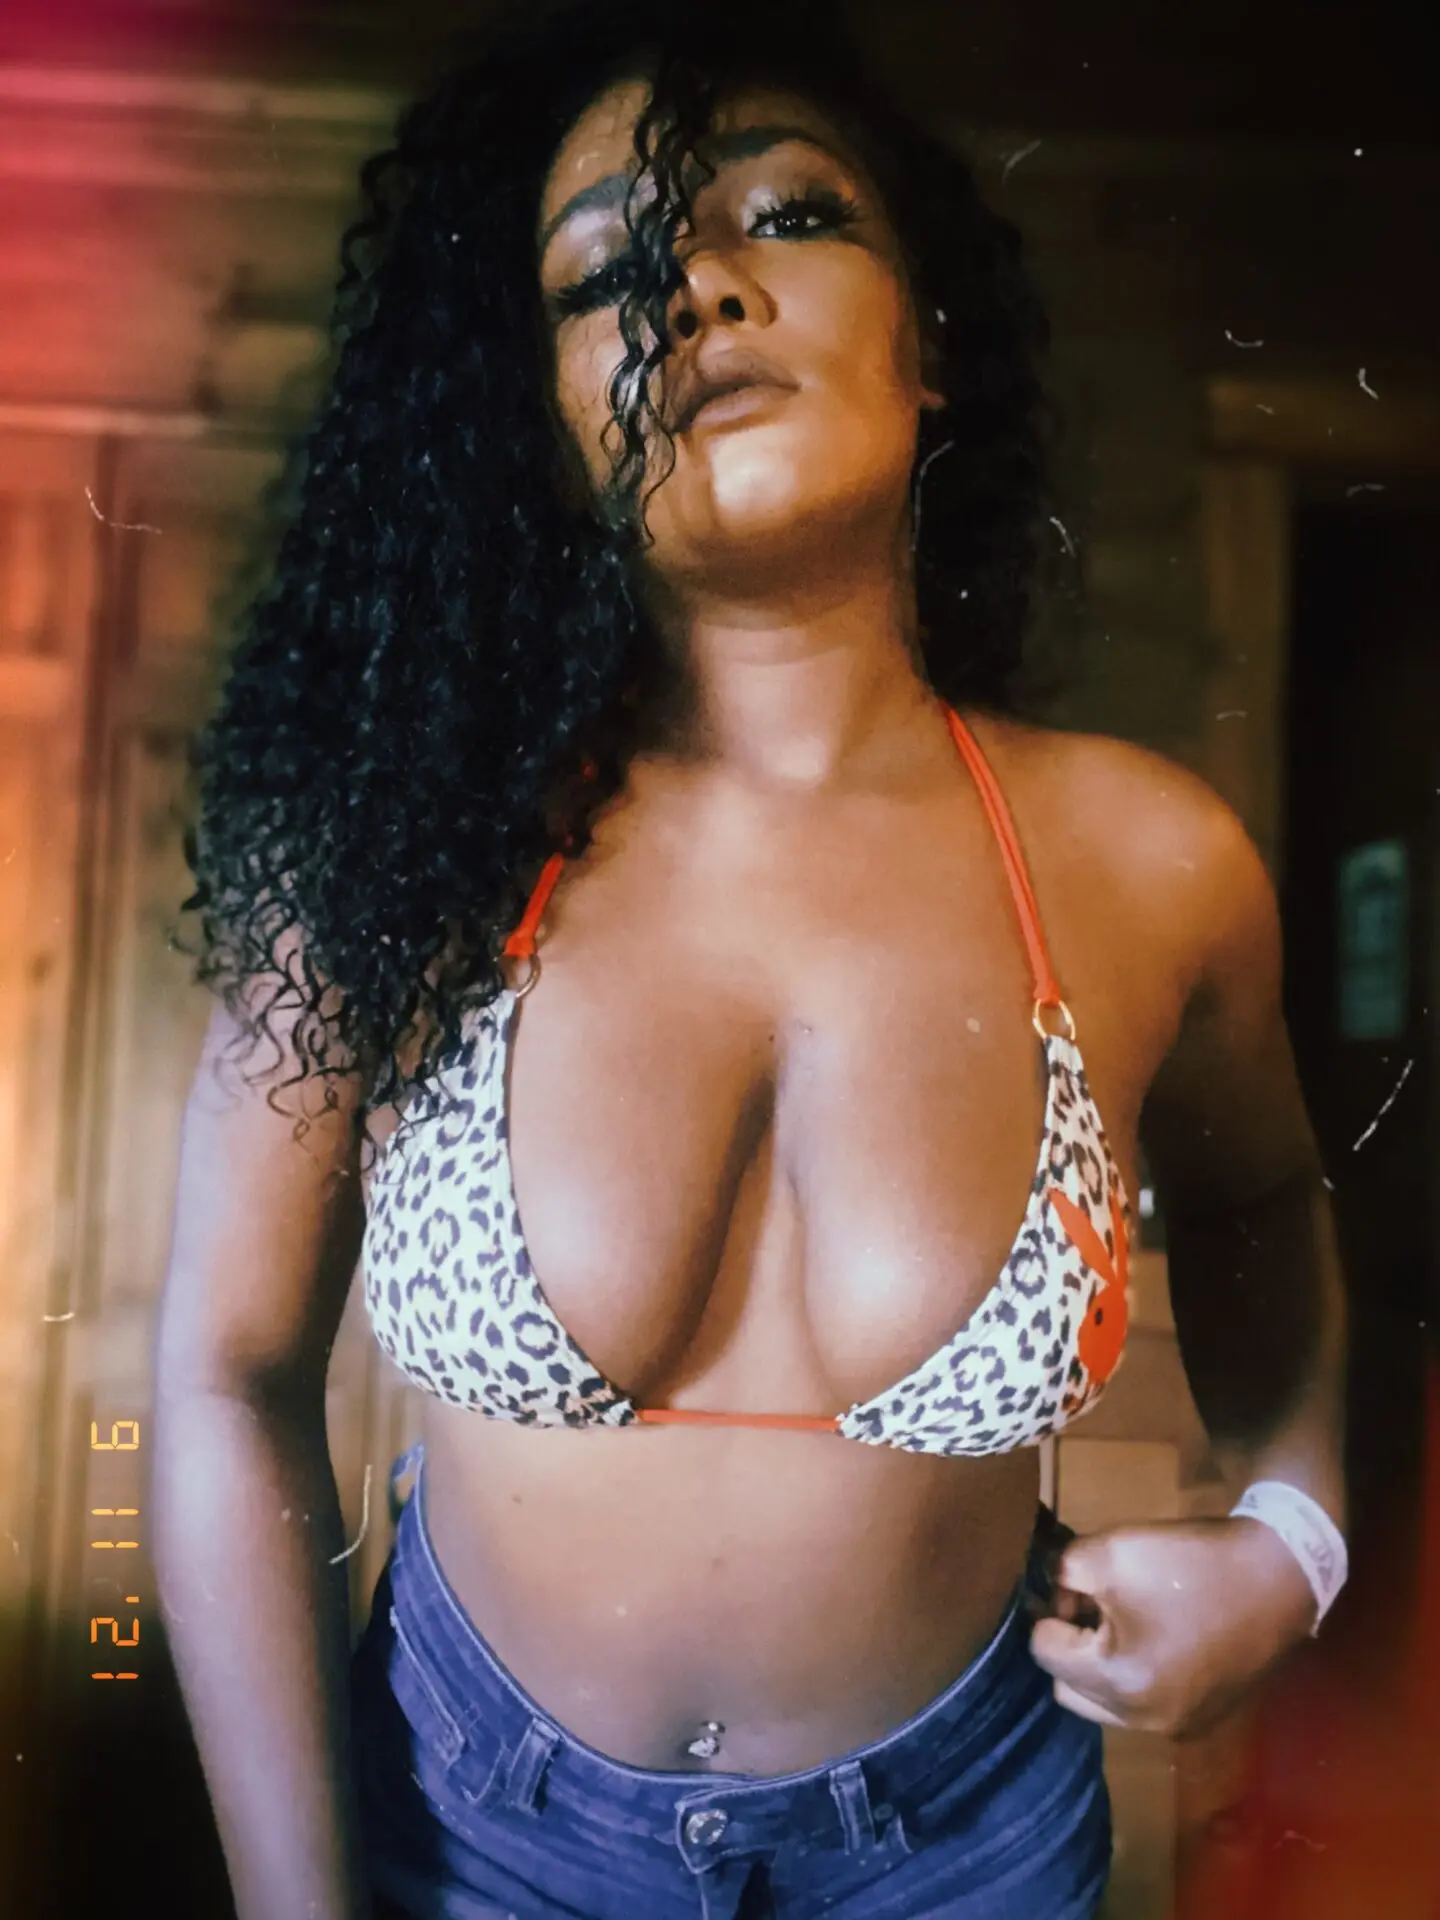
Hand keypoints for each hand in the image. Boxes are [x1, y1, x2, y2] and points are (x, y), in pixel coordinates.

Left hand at [1028, 1516, 1318, 1739]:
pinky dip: (1136, 1674)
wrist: (1278, 1576)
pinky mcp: (1201, 1718)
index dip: (1052, 1607)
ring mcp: (1177, 1725)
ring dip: (1099, 1662)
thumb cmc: (1190, 1564)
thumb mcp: (1111, 1551)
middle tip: (1094, 1601)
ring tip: (1124, 1616)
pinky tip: (1158, 1633)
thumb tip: (1046, 1586)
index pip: (1043, 1650)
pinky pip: (1143, 1704)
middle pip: (1069, 1686)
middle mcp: (1143, 1721)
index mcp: (1118, 1684)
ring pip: (1104, 1701)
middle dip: (1070, 1643)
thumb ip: (1062, 1570)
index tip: (1078, 1582)